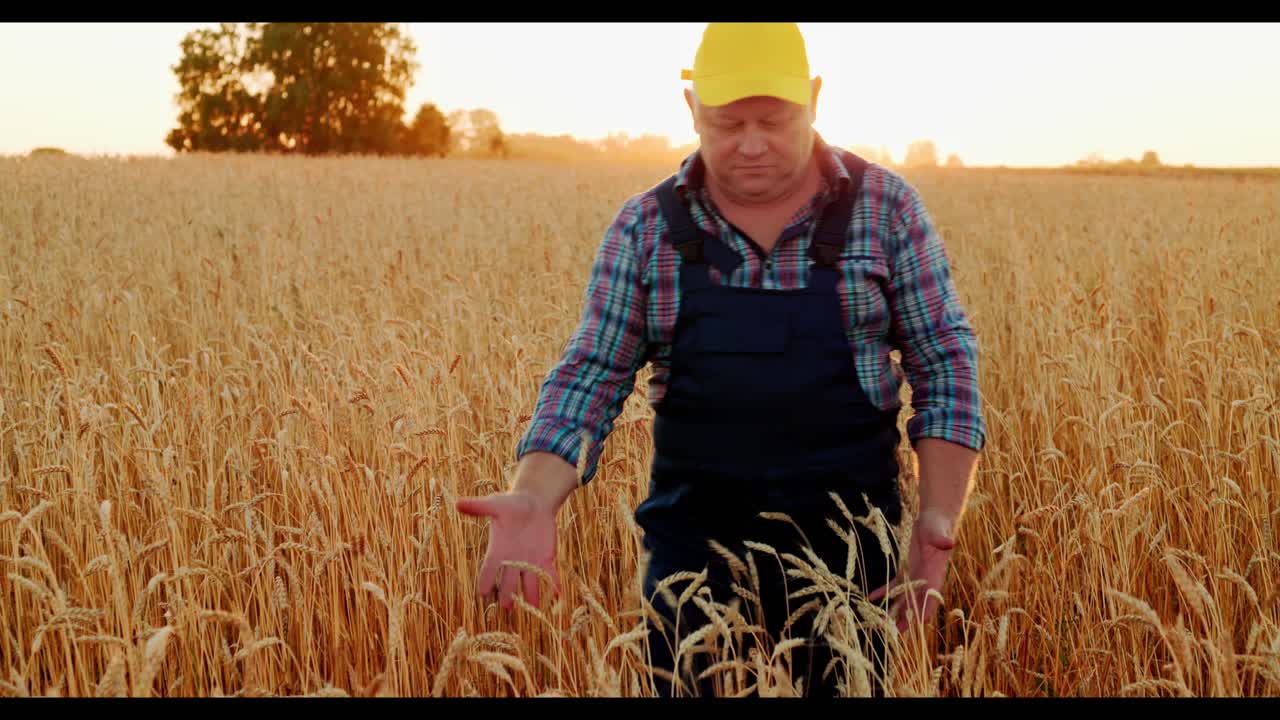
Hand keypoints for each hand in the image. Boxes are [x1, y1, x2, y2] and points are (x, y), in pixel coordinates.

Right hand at [456, 490, 561, 610]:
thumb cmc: (511, 504)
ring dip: (531, 595)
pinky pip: (549, 574)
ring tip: (534, 608)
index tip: (482, 592)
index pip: (489, 568)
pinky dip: (553, 583)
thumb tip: (457, 503)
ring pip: (529, 582)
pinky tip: (557, 593)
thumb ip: (478, 507)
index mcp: (498, 550)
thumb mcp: (495, 505)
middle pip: (508, 581)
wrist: (535, 502)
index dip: (485, 579)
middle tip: (507, 607)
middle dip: (507, 594)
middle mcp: (512, 561)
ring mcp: (529, 562)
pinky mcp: (545, 559)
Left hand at [868, 508, 956, 633]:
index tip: (915, 625)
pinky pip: (894, 585)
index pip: (931, 598)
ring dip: (895, 612)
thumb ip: (941, 539)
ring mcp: (916, 577)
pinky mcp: (906, 570)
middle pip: (916, 605)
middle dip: (907, 619)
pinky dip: (883, 592)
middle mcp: (926, 580)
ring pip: (904, 599)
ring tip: (884, 625)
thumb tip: (949, 542)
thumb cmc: (938, 525)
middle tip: (895, 634)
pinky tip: (871, 597)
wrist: (934, 520)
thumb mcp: (938, 531)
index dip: (924, 611)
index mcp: (935, 574)